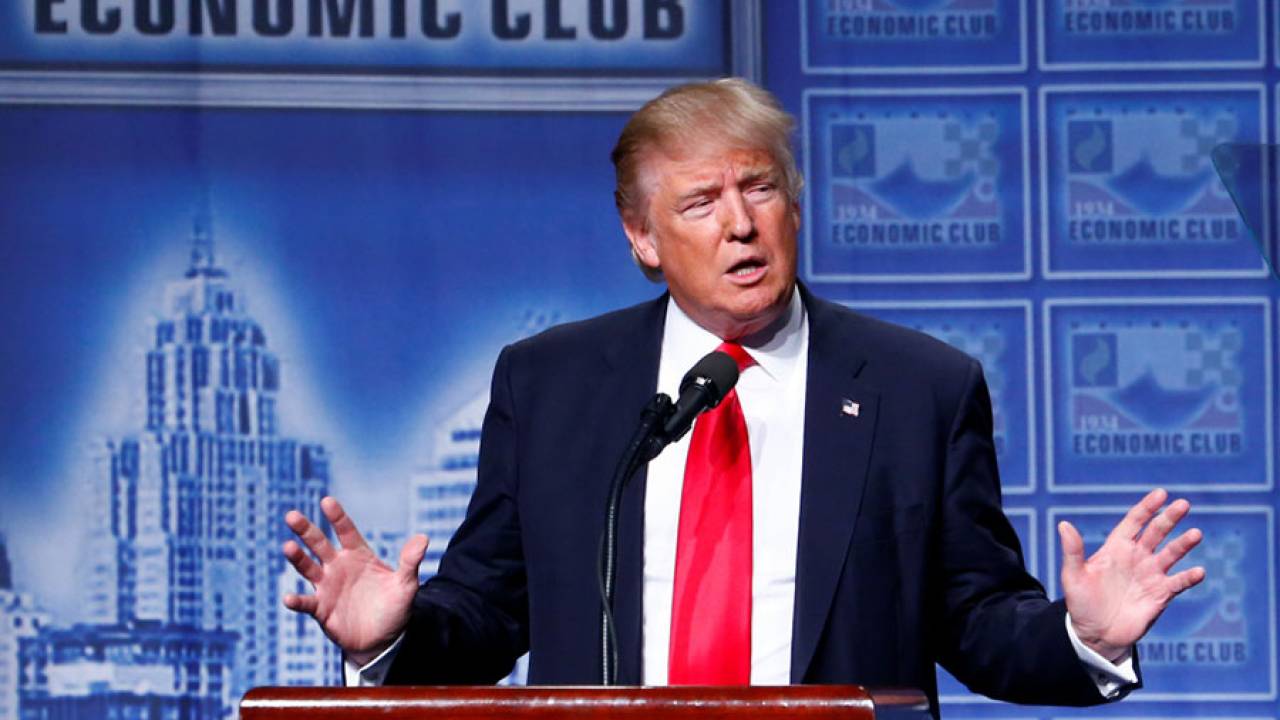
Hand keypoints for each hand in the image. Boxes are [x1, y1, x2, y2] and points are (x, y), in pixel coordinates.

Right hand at [282, 496, 427, 666]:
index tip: (327, 501)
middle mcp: (339, 567)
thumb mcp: (406, 585)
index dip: (337, 517)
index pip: (346, 531)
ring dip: (297, 558)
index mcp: (359, 555)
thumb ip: (410, 562)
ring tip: (288, 547)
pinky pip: (306, 603)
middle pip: (319, 544)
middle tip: (291, 516)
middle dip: (306, 530)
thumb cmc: (394, 608)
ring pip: (308, 568)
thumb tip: (424, 538)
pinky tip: (289, 598)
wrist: (383, 640)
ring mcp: (327, 587)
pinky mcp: (321, 609)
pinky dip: (297, 601)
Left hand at [1059, 488, 1205, 662]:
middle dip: (1169, 518)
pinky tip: (1198, 571)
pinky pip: (1178, 583)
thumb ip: (1072, 551)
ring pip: (1171, 554)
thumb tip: (1063, 524)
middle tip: (1183, 504)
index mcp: (1116, 549)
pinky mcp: (1160, 595)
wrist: (1095, 634)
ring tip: (1195, 534)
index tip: (1161, 493)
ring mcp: (1150, 575)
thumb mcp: (1073, 576)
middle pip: (1156, 533)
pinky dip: (1189, 577)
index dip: (1147, 507)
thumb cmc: (1081, 603)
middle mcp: (1136, 558)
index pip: (1134, 522)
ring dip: (1183, 544)